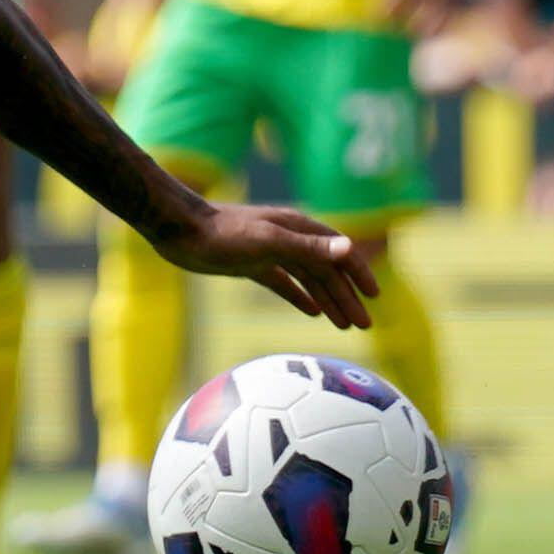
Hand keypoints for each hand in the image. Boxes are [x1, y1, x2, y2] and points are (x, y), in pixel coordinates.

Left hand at [152, 199, 378, 329]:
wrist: (179, 230)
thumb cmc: (222, 233)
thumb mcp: (268, 241)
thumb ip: (308, 247)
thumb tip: (350, 247)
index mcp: (297, 228)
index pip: (338, 251)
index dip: (358, 273)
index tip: (374, 298)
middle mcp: (288, 238)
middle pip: (326, 270)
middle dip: (347, 296)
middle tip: (364, 325)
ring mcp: (270, 251)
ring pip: (308, 279)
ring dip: (329, 300)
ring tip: (345, 325)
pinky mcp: (252, 264)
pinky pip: (284, 283)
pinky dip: (300, 297)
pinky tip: (313, 312)